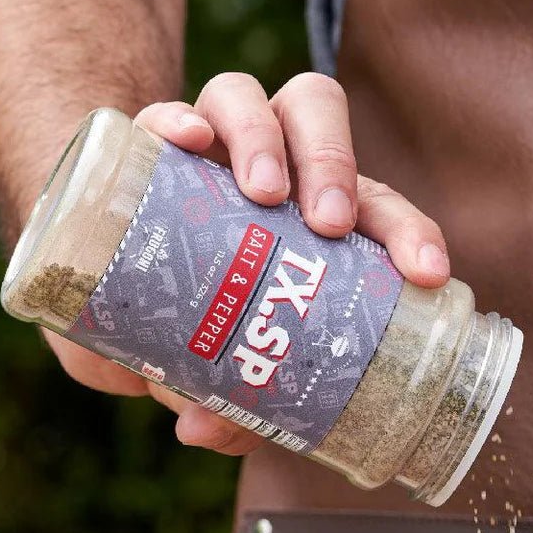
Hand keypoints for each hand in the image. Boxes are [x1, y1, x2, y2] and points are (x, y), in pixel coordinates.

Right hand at [43, 73, 451, 454]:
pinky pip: (167, 113)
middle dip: (336, 168)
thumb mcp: (215, 361)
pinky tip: (185, 139)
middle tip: (328, 224)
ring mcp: (213, 147)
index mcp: (312, 217)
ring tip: (260, 193)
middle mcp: (273, 170)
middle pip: (323, 128)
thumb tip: (203, 429)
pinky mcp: (151, 141)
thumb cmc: (189, 314)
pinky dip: (176, 118)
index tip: (426, 274)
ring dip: (264, 139)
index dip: (408, 234)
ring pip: (252, 103)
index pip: (375, 209)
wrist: (106, 258)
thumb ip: (219, 396)